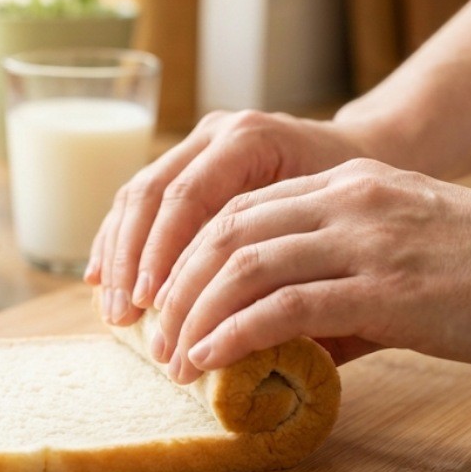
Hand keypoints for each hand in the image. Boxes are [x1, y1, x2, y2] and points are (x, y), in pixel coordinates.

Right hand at [85, 110, 371, 330]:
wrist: (368, 153)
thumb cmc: (359, 203)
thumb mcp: (336, 231)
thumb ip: (292, 269)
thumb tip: (246, 338)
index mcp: (251, 139)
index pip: (188, 197)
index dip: (163, 254)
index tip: (153, 306)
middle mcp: (217, 132)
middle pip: (152, 193)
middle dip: (131, 261)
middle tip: (124, 316)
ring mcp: (197, 144)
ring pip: (137, 196)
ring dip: (117, 256)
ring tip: (114, 312)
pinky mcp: (186, 164)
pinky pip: (139, 201)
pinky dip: (118, 242)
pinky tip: (102, 281)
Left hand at [156, 158, 470, 383]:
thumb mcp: (405, 255)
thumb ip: (342, 291)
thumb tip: (289, 344)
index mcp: (348, 187)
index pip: (239, 211)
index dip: (188, 255)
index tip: (165, 300)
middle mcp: (347, 202)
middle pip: (225, 231)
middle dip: (175, 285)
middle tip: (152, 334)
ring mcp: (366, 240)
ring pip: (244, 264)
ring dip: (194, 314)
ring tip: (171, 357)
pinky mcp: (387, 287)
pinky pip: (286, 305)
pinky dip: (236, 332)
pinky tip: (210, 358)